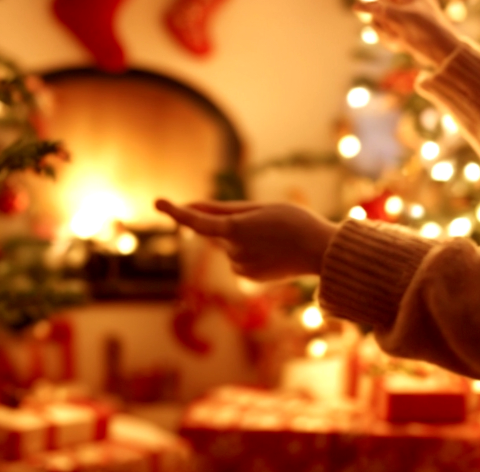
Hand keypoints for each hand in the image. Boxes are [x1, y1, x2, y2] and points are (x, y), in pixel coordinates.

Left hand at [156, 199, 337, 280]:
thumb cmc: (293, 222)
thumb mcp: (260, 208)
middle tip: (265, 220)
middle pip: (219, 231)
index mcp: (236, 229)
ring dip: (243, 237)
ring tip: (274, 236)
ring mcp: (241, 267)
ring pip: (229, 245)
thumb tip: (194, 208)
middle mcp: (234, 251)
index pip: (198, 222)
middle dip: (231, 223)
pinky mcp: (248, 277)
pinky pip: (239, 258)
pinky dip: (249, 251)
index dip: (177, 211)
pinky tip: (272, 250)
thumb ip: (224, 210)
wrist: (320, 252)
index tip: (158, 201)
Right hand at [356, 0, 461, 69]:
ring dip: (385, 30)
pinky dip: (392, 40)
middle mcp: (411, 7)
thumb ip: (378, 10)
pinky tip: (400, 46)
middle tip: (382, 23)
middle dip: (380, 16)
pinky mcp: (409, 36)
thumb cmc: (426, 30)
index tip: (372, 0)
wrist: (445, 53)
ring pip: (387, 22)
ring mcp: (410, 22)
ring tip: (394, 37)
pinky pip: (392, 35)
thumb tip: (356, 5)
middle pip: (384, 4)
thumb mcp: (399, 17)